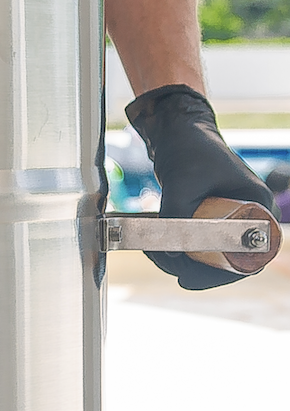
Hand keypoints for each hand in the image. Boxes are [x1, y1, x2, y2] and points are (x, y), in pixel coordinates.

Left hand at [126, 84, 276, 289]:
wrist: (179, 130)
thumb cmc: (190, 148)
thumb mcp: (183, 183)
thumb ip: (177, 216)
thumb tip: (168, 251)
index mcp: (258, 207)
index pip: (250, 255)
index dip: (221, 274)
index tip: (188, 279)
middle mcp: (250, 216)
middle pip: (230, 260)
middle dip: (195, 268)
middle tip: (165, 268)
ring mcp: (231, 219)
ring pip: (211, 254)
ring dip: (181, 260)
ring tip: (152, 254)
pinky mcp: (212, 218)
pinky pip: (199, 243)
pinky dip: (178, 248)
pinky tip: (154, 249)